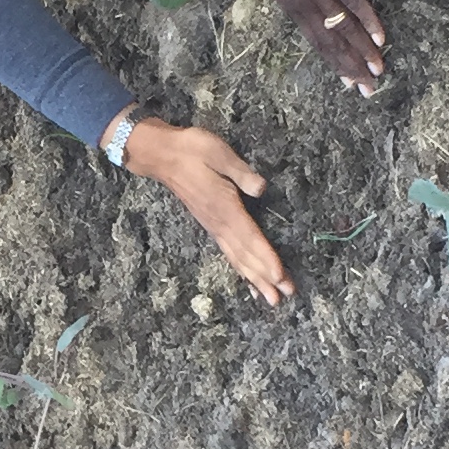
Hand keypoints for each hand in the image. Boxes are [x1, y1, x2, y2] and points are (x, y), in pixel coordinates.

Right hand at [121, 118, 293, 305]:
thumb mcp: (219, 153)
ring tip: (271, 299)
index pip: (250, 237)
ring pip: (238, 259)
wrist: (162, 155)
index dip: (266, 258)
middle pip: (246, 256)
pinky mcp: (211, 225)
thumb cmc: (192, 150)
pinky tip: (250, 280)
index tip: (279, 276)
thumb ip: (241, 172)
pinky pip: (229, 253)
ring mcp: (214, 227)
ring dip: (256, 279)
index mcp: (225, 207)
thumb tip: (261, 187)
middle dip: (266, 277)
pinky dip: (241, 269)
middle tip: (286, 295)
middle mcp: (220, 223)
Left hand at [222, 0, 385, 89]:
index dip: (335, 63)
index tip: (348, 82)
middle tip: (369, 89)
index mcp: (289, 7)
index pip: (317, 43)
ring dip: (363, 51)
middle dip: (351, 68)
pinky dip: (367, 18)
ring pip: (343, 27)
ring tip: (379, 70)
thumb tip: (312, 2)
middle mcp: (303, 5)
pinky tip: (379, 36)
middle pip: (331, 43)